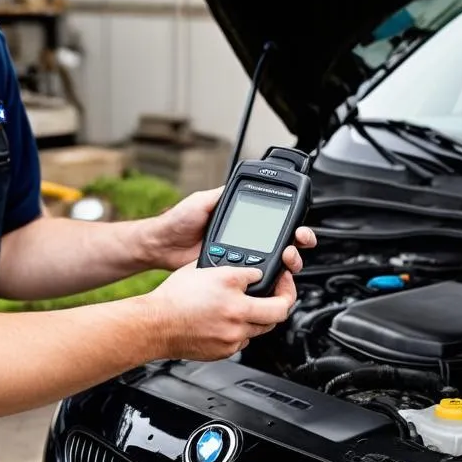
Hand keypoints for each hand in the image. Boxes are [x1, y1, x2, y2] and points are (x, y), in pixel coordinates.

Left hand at [143, 186, 317, 272]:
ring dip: (289, 262)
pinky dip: (269, 278)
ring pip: (277, 263)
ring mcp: (242, 257)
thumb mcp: (203, 200)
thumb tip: (241, 183)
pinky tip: (271, 275)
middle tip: (298, 242)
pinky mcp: (233, 274)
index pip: (276, 219)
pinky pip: (256, 278)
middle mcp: (248, 238)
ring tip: (287, 258)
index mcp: (244, 218)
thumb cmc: (178, 221)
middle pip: (285, 243)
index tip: (299, 227)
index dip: (293, 223)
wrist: (162, 245)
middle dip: (299, 243)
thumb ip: (223, 193)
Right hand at [143, 262, 297, 361]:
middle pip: (275, 316)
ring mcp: (231, 340)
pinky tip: (227, 320)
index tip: (282, 282)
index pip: (278, 297)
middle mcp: (237, 322)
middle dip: (278, 303)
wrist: (155, 325)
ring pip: (259, 329)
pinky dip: (241, 330)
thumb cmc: (174, 298)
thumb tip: (254, 273)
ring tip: (245, 305)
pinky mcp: (223, 352)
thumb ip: (237, 271)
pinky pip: (242, 340)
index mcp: (236, 301)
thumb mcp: (207, 270)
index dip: (285, 287)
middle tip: (274, 295)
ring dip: (258, 317)